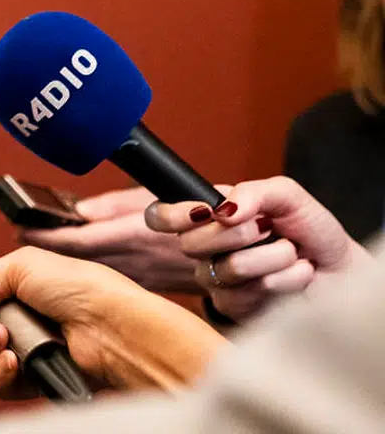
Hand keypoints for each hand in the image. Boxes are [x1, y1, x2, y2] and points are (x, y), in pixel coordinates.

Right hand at [0, 246, 226, 397]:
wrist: (112, 327)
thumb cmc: (81, 289)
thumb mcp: (19, 266)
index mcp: (15, 293)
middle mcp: (19, 323)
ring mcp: (26, 353)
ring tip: (5, 340)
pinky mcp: (35, 380)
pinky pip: (0, 386)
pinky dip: (0, 376)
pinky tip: (14, 362)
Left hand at [17, 186, 201, 293]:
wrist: (240, 248)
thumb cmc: (199, 211)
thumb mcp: (155, 196)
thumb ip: (114, 205)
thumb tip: (78, 211)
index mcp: (131, 235)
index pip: (75, 241)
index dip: (43, 236)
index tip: (18, 227)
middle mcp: (132, 261)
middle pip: (74, 259)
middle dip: (43, 249)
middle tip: (18, 234)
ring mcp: (139, 277)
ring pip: (88, 270)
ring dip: (61, 259)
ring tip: (36, 244)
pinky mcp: (147, 285)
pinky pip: (107, 277)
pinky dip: (85, 268)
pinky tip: (70, 261)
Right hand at [144, 175, 372, 321]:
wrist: (343, 270)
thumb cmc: (312, 231)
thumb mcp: (286, 196)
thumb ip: (252, 192)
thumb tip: (221, 212)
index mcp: (209, 220)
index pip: (160, 217)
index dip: (172, 215)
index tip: (204, 212)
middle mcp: (207, 251)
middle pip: (189, 244)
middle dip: (238, 233)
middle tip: (266, 228)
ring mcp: (219, 282)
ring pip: (226, 268)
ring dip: (271, 256)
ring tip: (292, 253)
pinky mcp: (238, 310)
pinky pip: (248, 294)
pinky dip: (283, 279)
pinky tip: (297, 275)